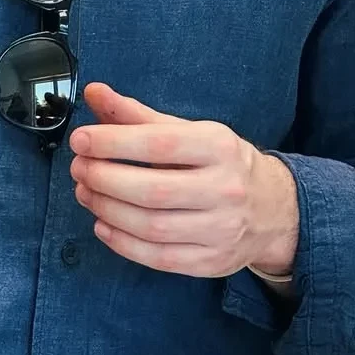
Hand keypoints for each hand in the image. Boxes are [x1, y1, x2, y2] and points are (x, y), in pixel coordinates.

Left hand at [68, 83, 298, 278]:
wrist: (276, 209)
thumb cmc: (222, 164)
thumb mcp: (189, 131)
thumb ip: (137, 115)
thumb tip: (94, 93)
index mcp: (218, 148)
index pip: (158, 144)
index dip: (112, 142)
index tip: (81, 140)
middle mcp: (225, 189)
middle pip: (151, 190)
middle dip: (104, 179)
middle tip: (79, 169)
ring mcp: (222, 230)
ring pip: (152, 227)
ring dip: (107, 210)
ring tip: (85, 192)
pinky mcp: (213, 262)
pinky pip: (159, 258)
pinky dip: (123, 244)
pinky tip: (103, 225)